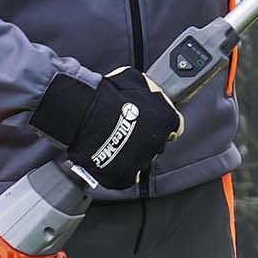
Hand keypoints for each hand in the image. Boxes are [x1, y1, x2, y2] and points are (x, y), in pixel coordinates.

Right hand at [32, 64, 182, 188]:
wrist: (83, 112)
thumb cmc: (106, 94)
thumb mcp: (136, 81)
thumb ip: (149, 92)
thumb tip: (151, 94)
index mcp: (166, 120)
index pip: (173, 128)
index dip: (159, 126)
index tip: (151, 125)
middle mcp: (157, 143)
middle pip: (155, 145)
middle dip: (144, 139)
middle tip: (126, 131)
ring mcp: (141, 161)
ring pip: (139, 161)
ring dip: (129, 154)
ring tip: (112, 143)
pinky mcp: (124, 177)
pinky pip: (123, 176)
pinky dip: (115, 169)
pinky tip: (106, 156)